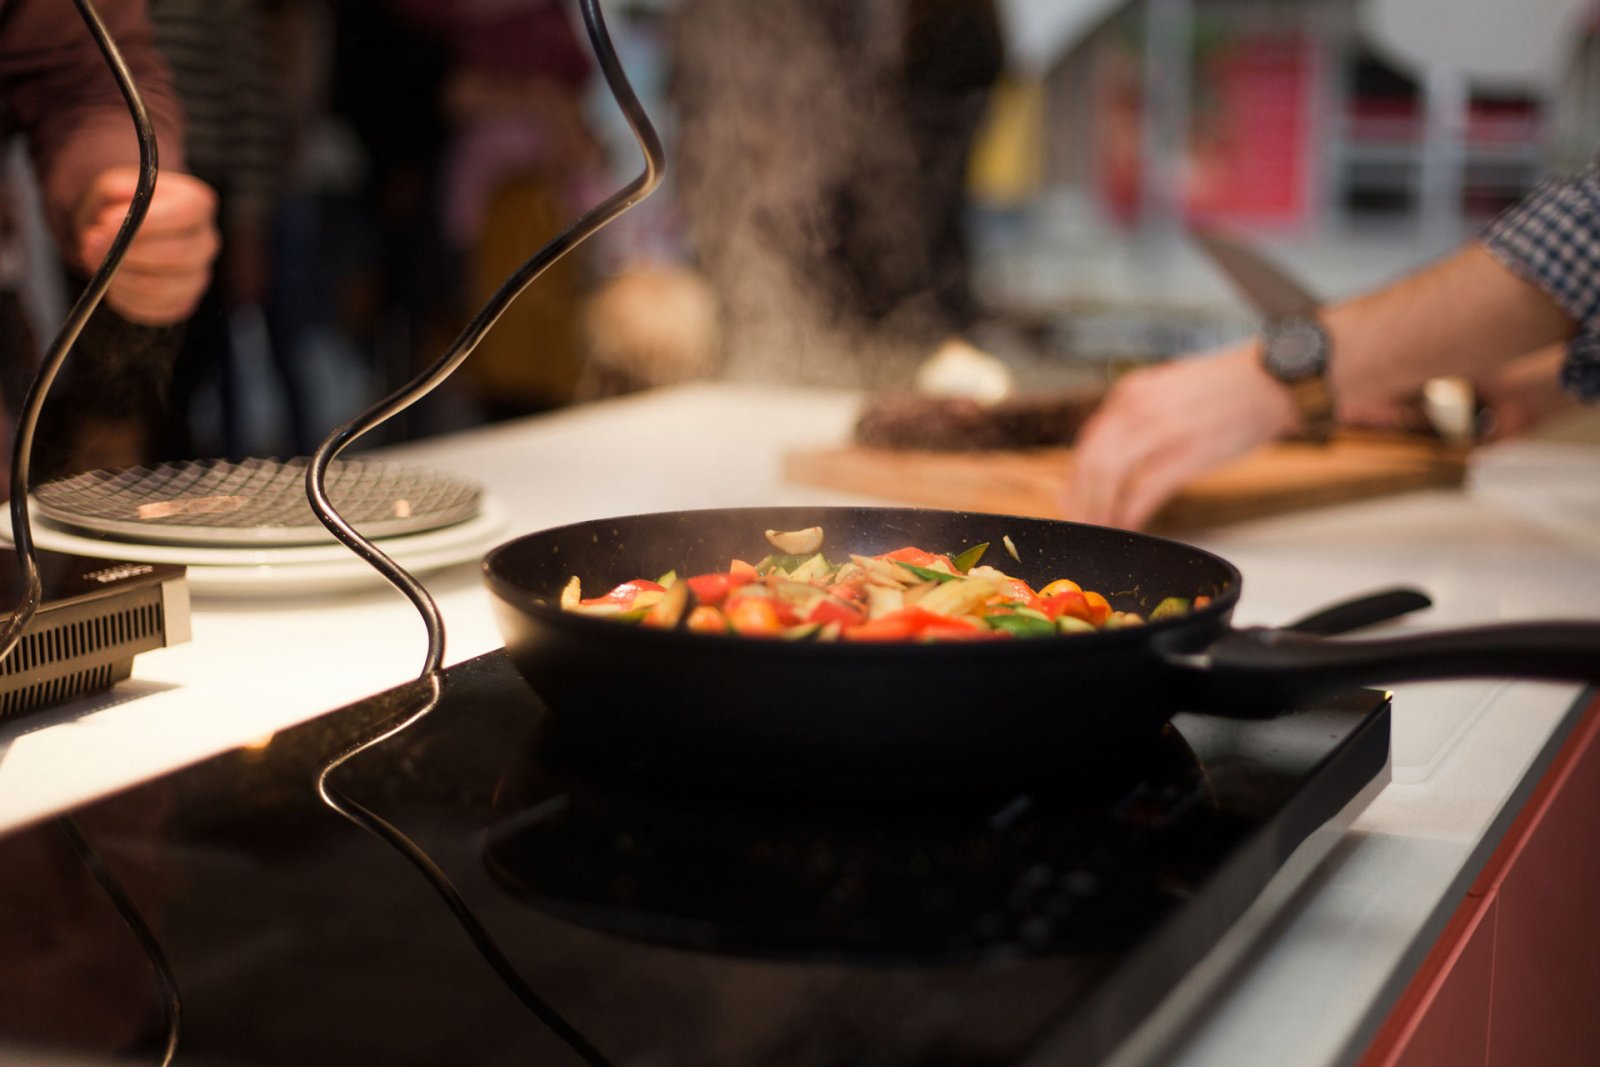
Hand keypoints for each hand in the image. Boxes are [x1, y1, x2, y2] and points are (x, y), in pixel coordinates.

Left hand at [74, 167, 218, 324]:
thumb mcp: (113, 186)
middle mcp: (206, 242)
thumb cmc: (123, 205)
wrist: (127, 230)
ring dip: (120, 279)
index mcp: (197, 204)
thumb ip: (112, 196)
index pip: (184, 214)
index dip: (146, 222)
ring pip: (161, 287)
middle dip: (126, 253)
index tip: (107, 224)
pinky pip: (154, 310)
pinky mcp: (184, 302)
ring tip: (97, 264)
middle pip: (175, 255)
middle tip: (92, 246)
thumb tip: (112, 223)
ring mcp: (198, 276)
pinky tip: (111, 283)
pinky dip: (125, 299)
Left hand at [1063, 343, 1298, 529]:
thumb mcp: (1168, 391)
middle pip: (1090, 463)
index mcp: (1130, 392)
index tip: (1072, 502)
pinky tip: (1128, 528)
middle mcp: (1136, 408)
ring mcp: (1160, 430)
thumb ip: (1138, 419)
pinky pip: (1143, 491)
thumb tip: (1113, 456)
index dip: (1076, 479)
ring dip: (1100, 511)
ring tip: (1101, 531)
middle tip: (1080, 525)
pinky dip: (1130, 514)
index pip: (1088, 441)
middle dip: (1081, 501)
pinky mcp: (1186, 453)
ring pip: (1108, 478)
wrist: (1274, 378)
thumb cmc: (1226, 389)